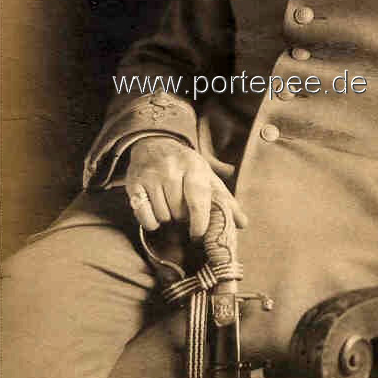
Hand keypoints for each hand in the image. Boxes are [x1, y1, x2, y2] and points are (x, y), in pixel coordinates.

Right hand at [125, 136, 247, 237]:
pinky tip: (156, 212)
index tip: (198, 234)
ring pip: (162, 215)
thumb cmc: (186, 166)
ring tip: (170, 205)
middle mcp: (171, 169)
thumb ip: (225, 200)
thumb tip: (243, 223)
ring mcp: (151, 176)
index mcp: (194, 166)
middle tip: (183, 209)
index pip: (198, 200)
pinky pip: (144, 217)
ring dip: (168, 218)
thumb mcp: (207, 176)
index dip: (200, 221)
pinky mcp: (134, 185)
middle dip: (183, 217)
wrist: (154, 144)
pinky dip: (151, 221)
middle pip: (179, 211)